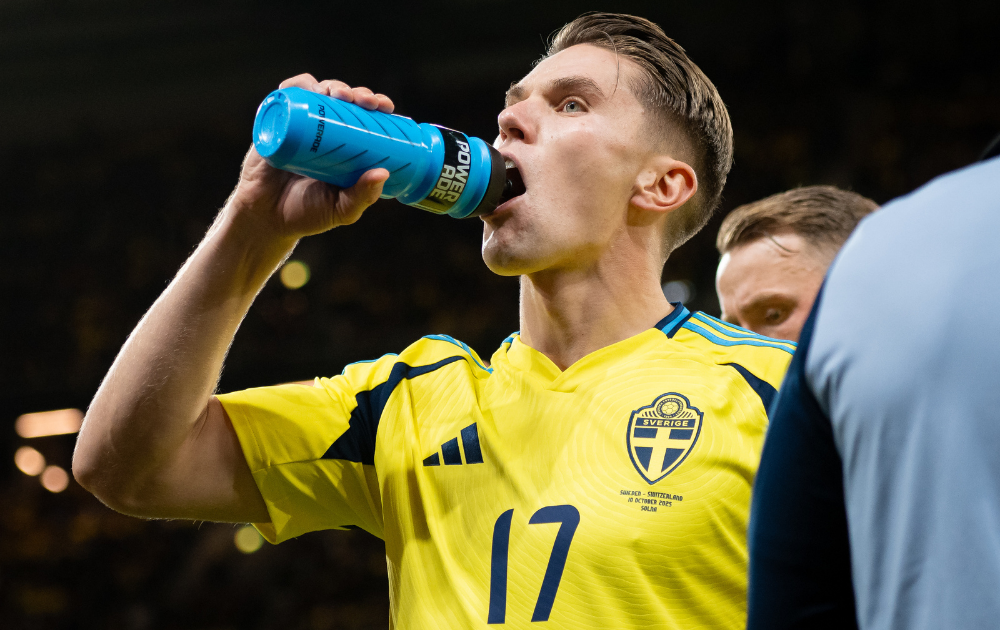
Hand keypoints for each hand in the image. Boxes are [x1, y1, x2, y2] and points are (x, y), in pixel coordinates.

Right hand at [224, 74, 396, 244]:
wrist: (265, 218)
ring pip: (318, 94)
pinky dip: (297, 86)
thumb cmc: (307, 214)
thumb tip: (384, 172)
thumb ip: (362, 196)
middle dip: (358, 93)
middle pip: (344, 101)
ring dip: (332, 86)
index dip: (377, 106)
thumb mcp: (341, 209)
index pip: (365, 118)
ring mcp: (299, 124)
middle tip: (365, 101)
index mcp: (346, 147)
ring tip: (340, 95)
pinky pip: (286, 97)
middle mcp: (324, 131)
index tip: (385, 107)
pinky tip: (309, 87)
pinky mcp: (275, 123)